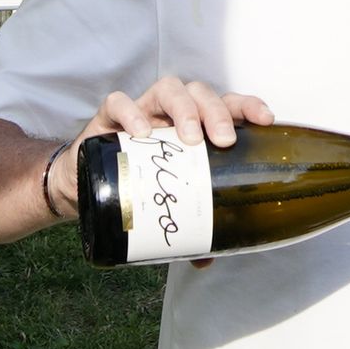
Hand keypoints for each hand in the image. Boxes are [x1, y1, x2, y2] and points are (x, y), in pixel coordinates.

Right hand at [45, 76, 274, 229]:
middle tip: (223, 141)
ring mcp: (141, 110)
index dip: (246, 106)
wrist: (84, 187)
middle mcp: (171, 113)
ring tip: (189, 138)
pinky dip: (132, 112)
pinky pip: (119, 102)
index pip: (226, 105)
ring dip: (184, 108)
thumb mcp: (166, 202)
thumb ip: (188, 226)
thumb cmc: (136, 186)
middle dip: (216, 111)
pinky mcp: (108, 118)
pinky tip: (141, 134)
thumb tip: (207, 260)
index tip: (265, 120)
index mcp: (194, 127)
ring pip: (168, 88)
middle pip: (200, 93)